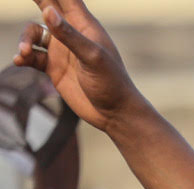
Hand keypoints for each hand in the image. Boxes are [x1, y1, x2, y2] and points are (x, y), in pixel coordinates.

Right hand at [13, 0, 142, 132]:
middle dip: (36, 0)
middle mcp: (71, 35)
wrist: (114, 114)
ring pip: (34, 34)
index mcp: (84, 26)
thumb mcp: (92, 57)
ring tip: (24, 53)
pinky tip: (20, 61)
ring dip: (25, 40)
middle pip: (47, 8)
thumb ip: (70, 35)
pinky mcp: (54, 68)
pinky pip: (32, 56)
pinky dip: (23, 57)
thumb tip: (48, 12)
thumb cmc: (112, 83)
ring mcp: (62, 51)